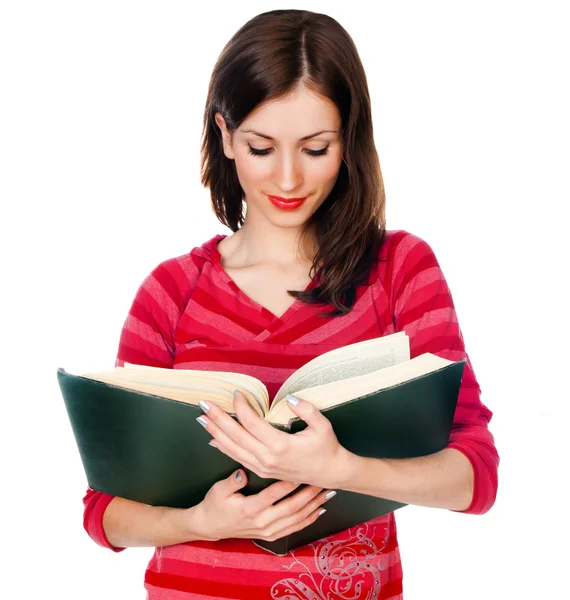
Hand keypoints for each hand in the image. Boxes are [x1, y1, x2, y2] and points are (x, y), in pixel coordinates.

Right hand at [192, 469, 333, 541]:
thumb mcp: (218, 490)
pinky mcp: (271, 536)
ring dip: (313, 506)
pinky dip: (308, 520)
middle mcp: (262, 522)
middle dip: (309, 493)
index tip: (303, 470)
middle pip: (292, 507)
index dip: (290, 483)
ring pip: (296, 519)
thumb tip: (242, 472)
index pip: (274, 494)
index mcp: (250, 508)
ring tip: (327, 493)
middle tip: (323, 480)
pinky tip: (319, 510)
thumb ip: (231, 481)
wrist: (210, 527)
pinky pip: (294, 529)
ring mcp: (268, 531)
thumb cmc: (215, 504)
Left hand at [197, 392, 348, 488]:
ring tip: (202, 420)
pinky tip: (214, 440)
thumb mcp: (323, 426)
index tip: (236, 393)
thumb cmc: (326, 447)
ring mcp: (263, 467)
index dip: (241, 407)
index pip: (252, 423)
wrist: (330, 473)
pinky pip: (238, 458)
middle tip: (203, 404)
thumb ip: (307, 410)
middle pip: (236, 435)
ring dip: (215, 433)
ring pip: (233, 449)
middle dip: (218, 418)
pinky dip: (223, 448)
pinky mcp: (262, 471)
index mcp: (280, 445)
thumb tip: (289, 397)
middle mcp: (267, 458)